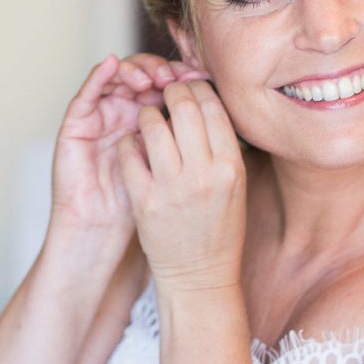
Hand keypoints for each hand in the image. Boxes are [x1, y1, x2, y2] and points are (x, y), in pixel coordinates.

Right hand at [51, 53, 208, 240]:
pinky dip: (100, 74)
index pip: (166, 86)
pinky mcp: (74, 123)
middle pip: (144, 72)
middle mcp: (123, 113)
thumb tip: (214, 107)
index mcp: (149, 124)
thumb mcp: (170, 174)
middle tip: (179, 73)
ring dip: (137, 67)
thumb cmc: (143, 209)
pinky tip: (113, 62)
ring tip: (153, 75)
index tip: (201, 76)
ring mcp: (98, 115)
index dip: (183, 78)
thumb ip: (184, 142)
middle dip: (163, 69)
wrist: (99, 234)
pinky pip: (87, 91)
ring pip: (118, 73)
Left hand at [117, 79, 246, 292]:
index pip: (213, 107)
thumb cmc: (219, 228)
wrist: (199, 276)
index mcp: (231, 167)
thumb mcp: (235, 185)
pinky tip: (133, 145)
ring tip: (148, 119)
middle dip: (171, 93)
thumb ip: (221, 145)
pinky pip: (130, 154)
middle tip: (166, 95)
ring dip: (147, 114)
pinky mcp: (144, 201)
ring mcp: (172, 188)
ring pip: (152, 126)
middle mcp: (203, 175)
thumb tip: (202, 103)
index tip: (189, 88)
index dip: (198, 88)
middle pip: (183, 108)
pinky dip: (129, 142)